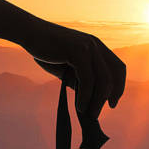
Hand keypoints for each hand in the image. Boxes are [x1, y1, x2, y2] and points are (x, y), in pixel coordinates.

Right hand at [26, 23, 126, 142]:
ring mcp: (89, 47)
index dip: (119, 86)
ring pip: (103, 80)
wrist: (29, 33)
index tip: (112, 102)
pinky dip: (86, 96)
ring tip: (90, 115)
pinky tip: (80, 106)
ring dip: (98, 101)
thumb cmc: (46, 50)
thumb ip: (78, 80)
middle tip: (102, 111)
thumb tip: (88, 99)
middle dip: (112, 95)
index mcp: (96, 46)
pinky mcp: (78, 52)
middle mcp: (96, 45)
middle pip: (115, 73)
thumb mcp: (66, 67)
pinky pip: (87, 80)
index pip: (117, 67)